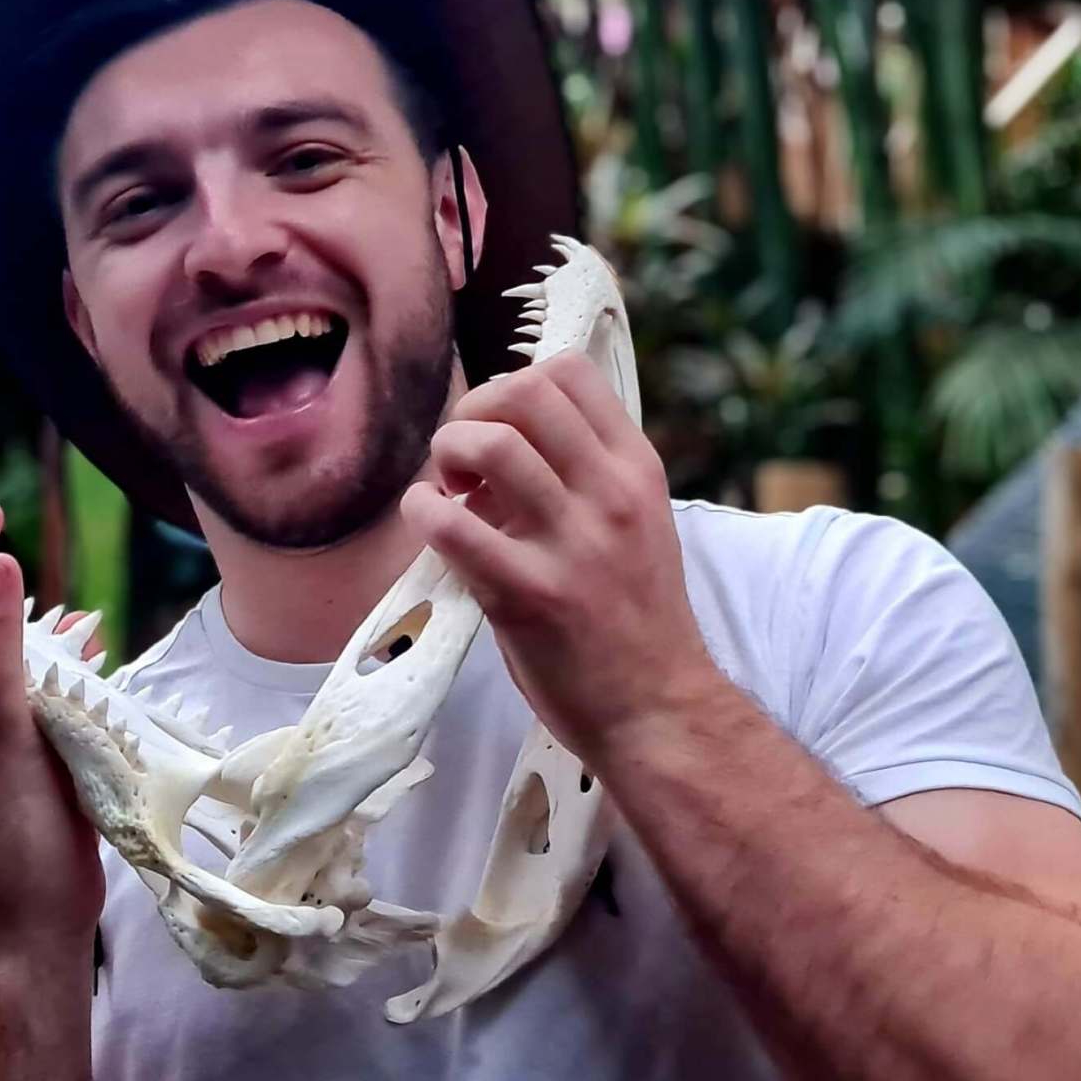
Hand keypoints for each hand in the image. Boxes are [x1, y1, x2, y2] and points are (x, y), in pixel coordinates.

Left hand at [399, 354, 720, 765]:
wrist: (659, 709)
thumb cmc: (637, 620)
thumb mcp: (637, 524)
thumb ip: (585, 477)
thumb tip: (499, 438)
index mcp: (636, 470)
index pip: (570, 370)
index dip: (515, 384)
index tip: (501, 428)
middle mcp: (610, 495)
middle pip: (525, 392)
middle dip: (474, 410)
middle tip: (463, 460)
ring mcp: (571, 544)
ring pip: (490, 444)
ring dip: (447, 454)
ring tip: (448, 491)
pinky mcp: (527, 594)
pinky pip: (451, 525)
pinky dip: (421, 510)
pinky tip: (427, 522)